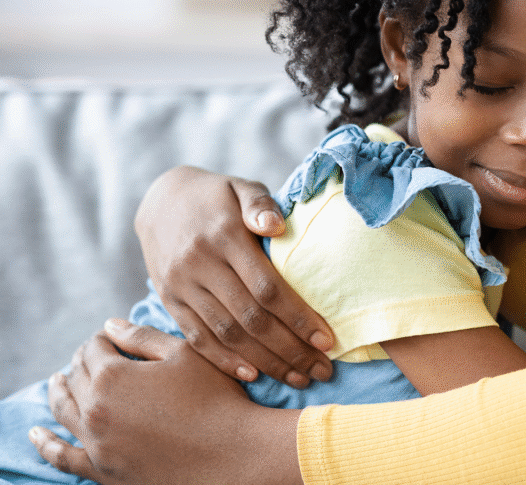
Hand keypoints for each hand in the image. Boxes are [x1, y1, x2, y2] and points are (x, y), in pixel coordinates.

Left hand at [30, 319, 302, 484]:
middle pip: (76, 375)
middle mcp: (95, 409)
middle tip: (96, 356)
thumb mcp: (185, 355)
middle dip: (84, 361)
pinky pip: (63, 457)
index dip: (103, 338)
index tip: (114, 337)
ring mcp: (95, 442)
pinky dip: (47, 444)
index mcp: (112, 375)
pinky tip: (38, 434)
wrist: (232, 454)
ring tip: (58, 381)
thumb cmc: (216, 399)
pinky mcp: (102, 470)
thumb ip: (143, 337)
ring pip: (64, 410)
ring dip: (59, 391)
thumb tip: (110, 325)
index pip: (94, 347)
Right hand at [136, 165, 333, 386]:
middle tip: (322, 370)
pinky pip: (196, 337)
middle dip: (290, 349)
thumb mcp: (240, 187)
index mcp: (224, 237)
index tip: (327, 341)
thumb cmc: (217, 196)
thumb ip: (260, 204)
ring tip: (298, 379)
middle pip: (251, 318)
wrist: (158, 199)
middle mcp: (199, 264)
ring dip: (265, 361)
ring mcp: (180, 285)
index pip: (268, 287)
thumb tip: (277, 226)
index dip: (299, 318)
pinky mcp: (169, 300)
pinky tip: (253, 375)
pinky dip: (224, 360)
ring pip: (226, 334)